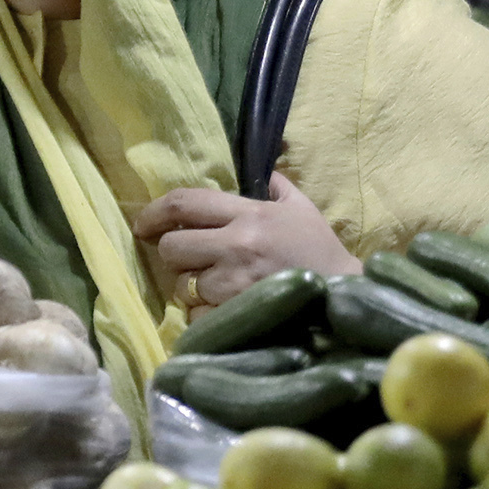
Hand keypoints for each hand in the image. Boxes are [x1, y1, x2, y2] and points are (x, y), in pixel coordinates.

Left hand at [135, 174, 358, 310]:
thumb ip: (280, 188)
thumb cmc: (321, 252)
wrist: (347, 295)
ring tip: (218, 290)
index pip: (185, 202)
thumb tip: (268, 171)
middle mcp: (237, 244)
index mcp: (249, 213)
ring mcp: (236, 281)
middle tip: (193, 263)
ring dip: (192, 291)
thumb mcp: (303, 210)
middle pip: (172, 248)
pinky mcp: (237, 314)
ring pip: (182, 287)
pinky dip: (205, 317)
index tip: (141, 225)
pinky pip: (197, 316)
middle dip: (175, 258)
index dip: (154, 213)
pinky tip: (227, 311)